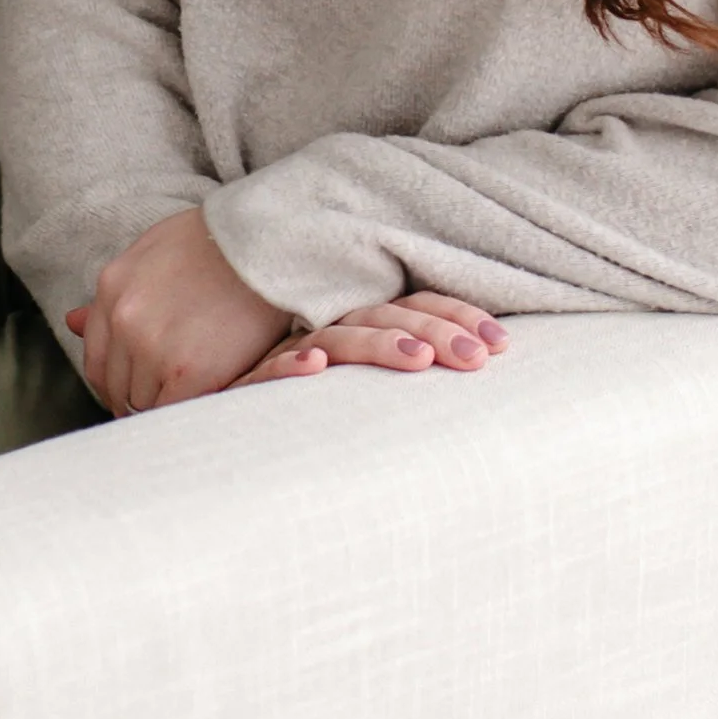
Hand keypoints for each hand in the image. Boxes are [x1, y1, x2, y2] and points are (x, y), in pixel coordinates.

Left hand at [66, 208, 291, 414]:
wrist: (268, 241)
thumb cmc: (218, 242)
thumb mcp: (152, 253)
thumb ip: (113, 294)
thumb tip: (71, 321)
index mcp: (111, 289)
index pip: (97, 360)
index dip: (118, 383)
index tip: (139, 390)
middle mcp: (123, 320)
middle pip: (116, 386)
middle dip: (139, 397)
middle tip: (169, 398)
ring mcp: (151, 347)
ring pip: (141, 403)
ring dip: (164, 404)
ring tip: (191, 396)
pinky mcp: (188, 371)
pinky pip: (171, 410)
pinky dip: (185, 411)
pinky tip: (205, 399)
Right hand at [233, 291, 507, 388]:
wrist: (214, 412)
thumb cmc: (305, 407)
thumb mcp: (363, 385)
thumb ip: (405, 368)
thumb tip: (479, 372)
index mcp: (358, 323)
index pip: (412, 305)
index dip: (457, 319)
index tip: (503, 346)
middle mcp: (325, 329)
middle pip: (385, 316)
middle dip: (436, 332)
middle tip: (477, 358)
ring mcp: (286, 353)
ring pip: (337, 337)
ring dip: (376, 344)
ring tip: (417, 358)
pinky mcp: (244, 383)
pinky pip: (266, 369)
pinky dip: (289, 367)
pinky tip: (314, 368)